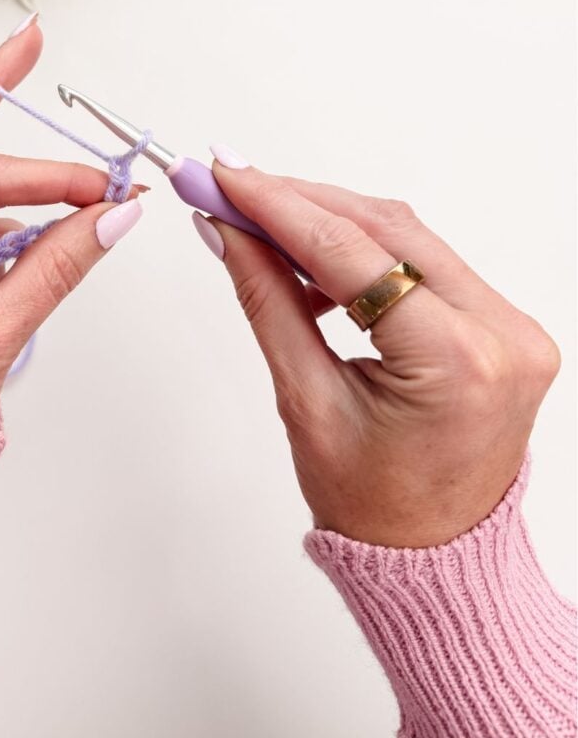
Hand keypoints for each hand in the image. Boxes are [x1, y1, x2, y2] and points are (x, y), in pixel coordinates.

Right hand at [194, 150, 560, 546]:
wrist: (433, 561)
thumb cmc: (377, 510)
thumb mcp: (306, 402)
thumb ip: (268, 302)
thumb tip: (230, 234)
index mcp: (458, 362)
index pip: (352, 254)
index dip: (277, 206)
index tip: (225, 176)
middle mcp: (502, 333)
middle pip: (386, 229)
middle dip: (300, 203)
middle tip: (232, 185)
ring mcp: (512, 326)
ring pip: (407, 237)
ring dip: (330, 223)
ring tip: (261, 227)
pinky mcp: (502, 325)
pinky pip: (425, 263)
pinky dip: (365, 253)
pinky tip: (315, 264)